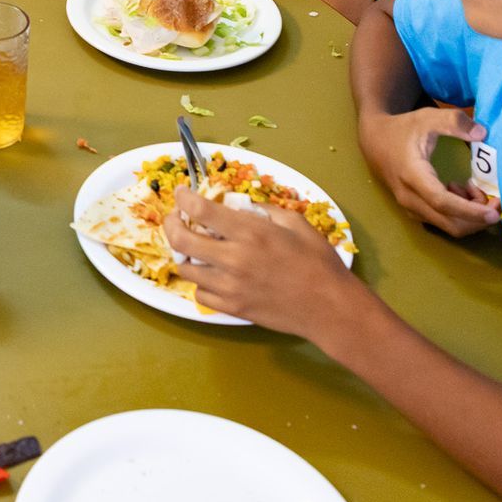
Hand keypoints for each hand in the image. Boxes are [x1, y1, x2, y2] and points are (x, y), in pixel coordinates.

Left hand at [161, 187, 360, 337]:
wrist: (329, 308)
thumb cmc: (318, 262)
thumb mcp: (295, 223)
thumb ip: (264, 210)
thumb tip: (240, 204)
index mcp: (250, 232)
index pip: (200, 209)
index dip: (183, 198)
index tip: (182, 194)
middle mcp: (234, 258)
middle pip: (180, 239)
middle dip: (171, 223)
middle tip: (177, 218)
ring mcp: (230, 286)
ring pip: (186, 268)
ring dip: (186, 254)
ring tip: (196, 248)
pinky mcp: (232, 308)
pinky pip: (200, 293)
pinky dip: (201, 282)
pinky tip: (213, 275)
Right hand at [359, 106, 499, 237]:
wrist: (374, 140)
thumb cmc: (402, 129)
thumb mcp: (427, 117)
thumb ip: (454, 121)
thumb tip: (481, 134)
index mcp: (413, 176)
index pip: (442, 202)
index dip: (470, 210)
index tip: (494, 212)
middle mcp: (409, 198)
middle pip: (450, 223)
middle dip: (478, 218)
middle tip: (496, 200)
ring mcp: (410, 207)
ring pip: (447, 226)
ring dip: (469, 216)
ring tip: (473, 190)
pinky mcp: (414, 211)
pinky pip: (441, 222)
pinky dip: (459, 214)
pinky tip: (458, 191)